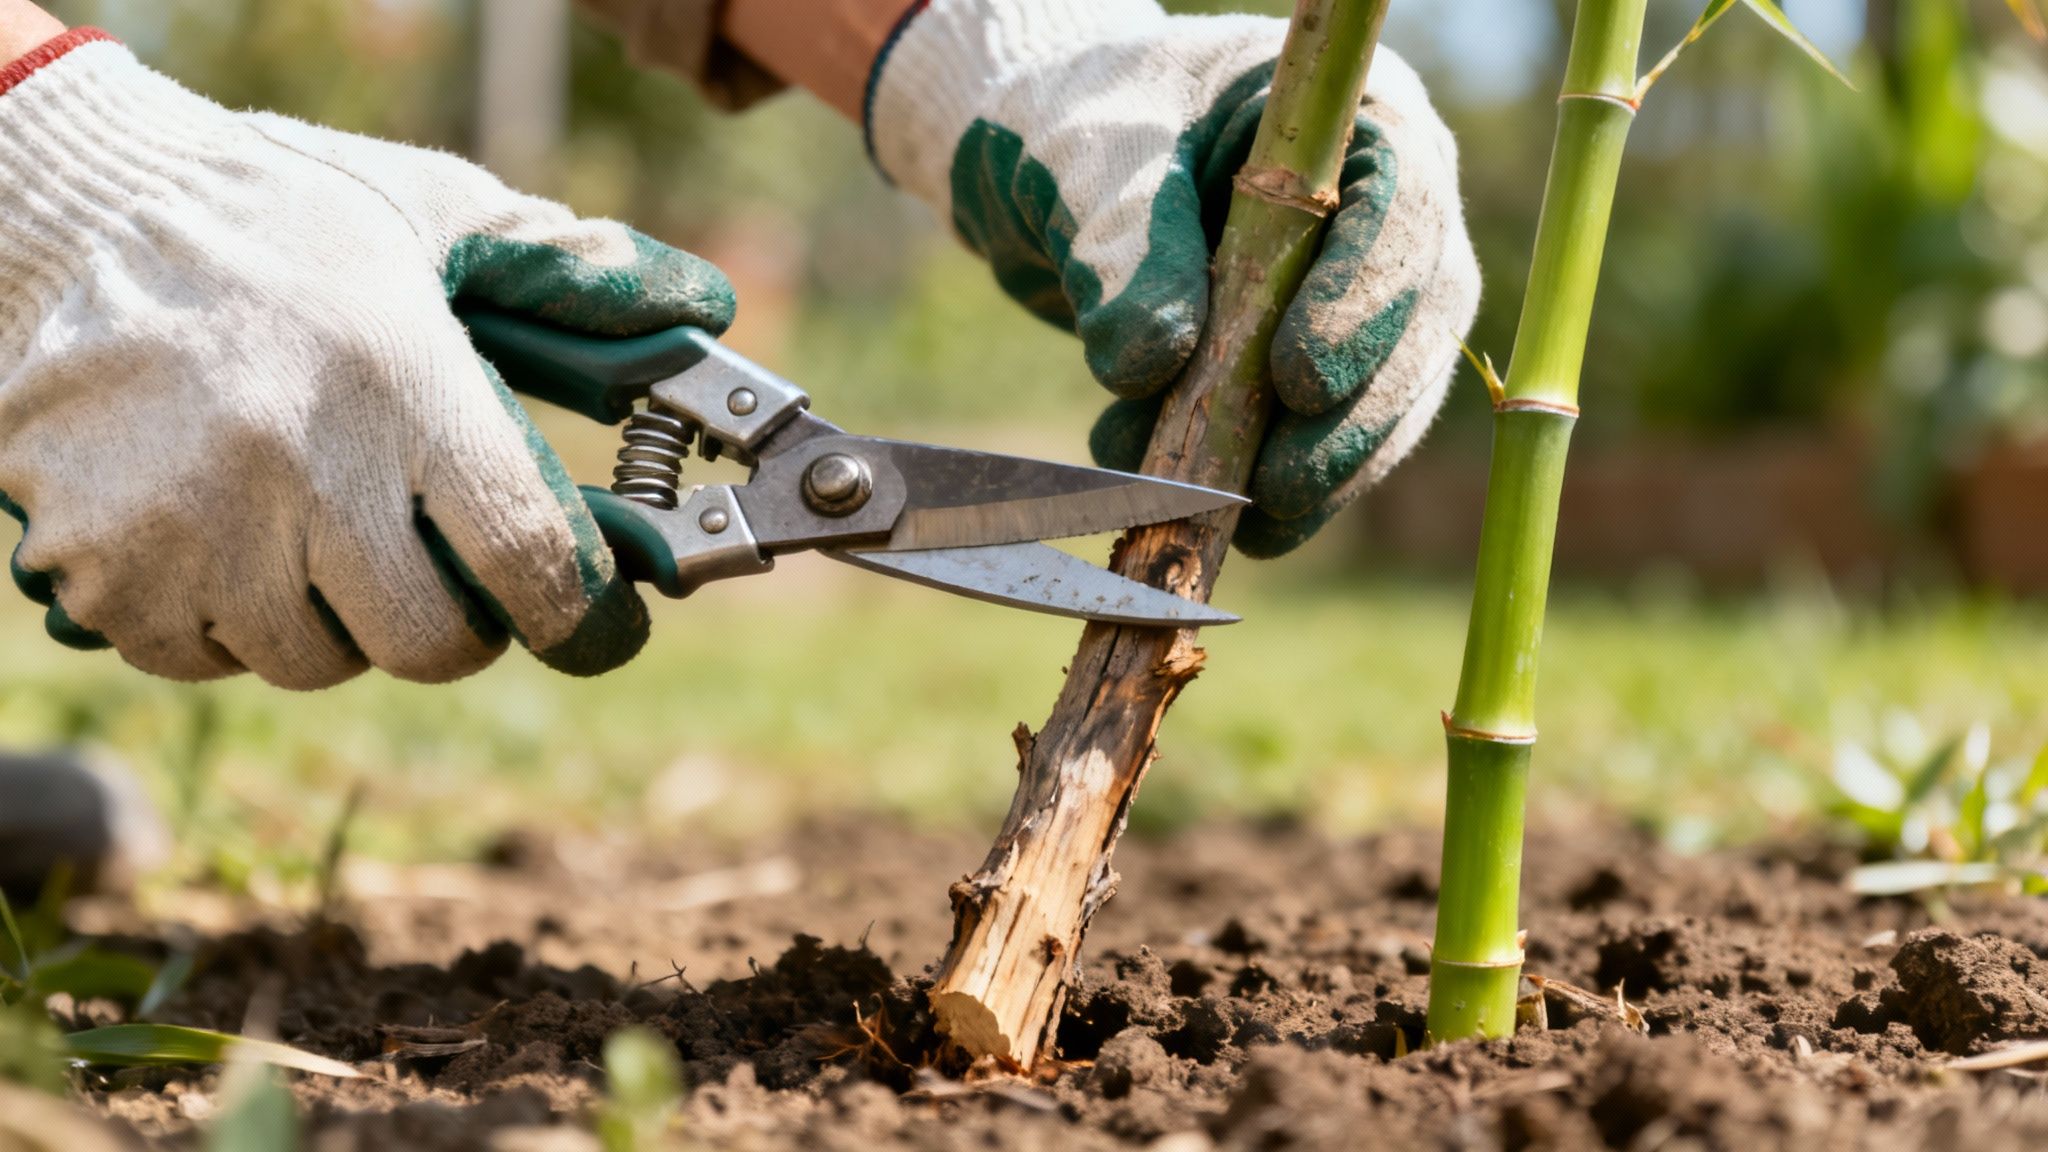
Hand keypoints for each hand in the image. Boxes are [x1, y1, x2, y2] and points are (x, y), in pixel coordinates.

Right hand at [0, 33, 734, 686]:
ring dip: (340, 621)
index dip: (582, 615)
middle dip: (458, 624)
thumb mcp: (436, 212)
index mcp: (397, 381)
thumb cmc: (279, 219)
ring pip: (315, 660)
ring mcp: (188, 527)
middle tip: (448, 576)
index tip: (601, 626)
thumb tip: (701, 308)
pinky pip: (204, 657)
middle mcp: (295, 465)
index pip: (526, 556)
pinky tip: (231, 536)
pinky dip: (232, 623)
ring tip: (322, 529)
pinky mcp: (101, 568)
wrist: (67, 211)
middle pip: (428, 644)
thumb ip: (570, 271)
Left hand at [867, 0, 1479, 554]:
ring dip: (1316, 474)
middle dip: (1353, 419)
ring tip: (1226, 513)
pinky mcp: (1328, 371)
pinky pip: (1329, 443)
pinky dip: (1268, 488)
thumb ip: (1122, 247)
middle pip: (1418, 324)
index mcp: (1352, 117)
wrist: (1047, 174)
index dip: (1364, 300)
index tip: (1295, 379)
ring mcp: (1370, 295)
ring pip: (1387, 401)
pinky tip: (1201, 509)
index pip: (1402, 207)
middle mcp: (1387, 208)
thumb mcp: (1084, 163)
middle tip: (1278, 487)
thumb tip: (1151, 364)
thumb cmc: (1079, 127)